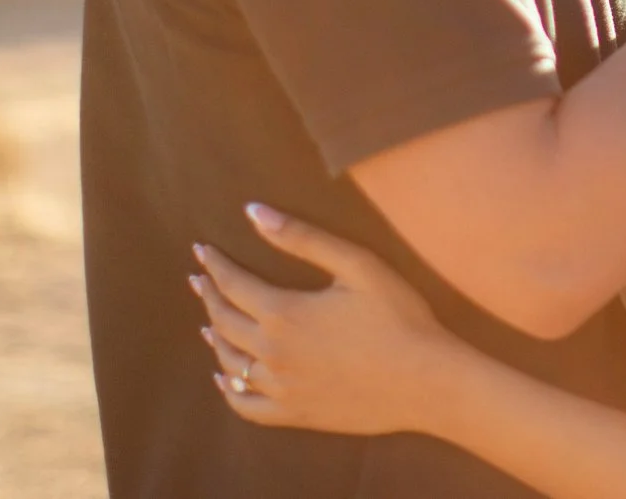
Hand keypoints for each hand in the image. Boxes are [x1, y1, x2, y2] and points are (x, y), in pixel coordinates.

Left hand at [192, 204, 456, 437]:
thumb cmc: (398, 317)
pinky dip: (228, 389)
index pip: (233, 284)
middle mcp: (272, 353)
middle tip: (199, 280)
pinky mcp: (295, 414)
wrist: (425, 381)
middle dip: (209, 296)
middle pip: (224, 321)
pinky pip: (246, 406)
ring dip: (214, 337)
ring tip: (208, 321)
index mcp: (284, 313)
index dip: (215, 265)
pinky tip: (224, 377)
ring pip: (230, 362)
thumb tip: (254, 212)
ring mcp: (281, 388)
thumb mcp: (357, 265)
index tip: (202, 250)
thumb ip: (303, 238)